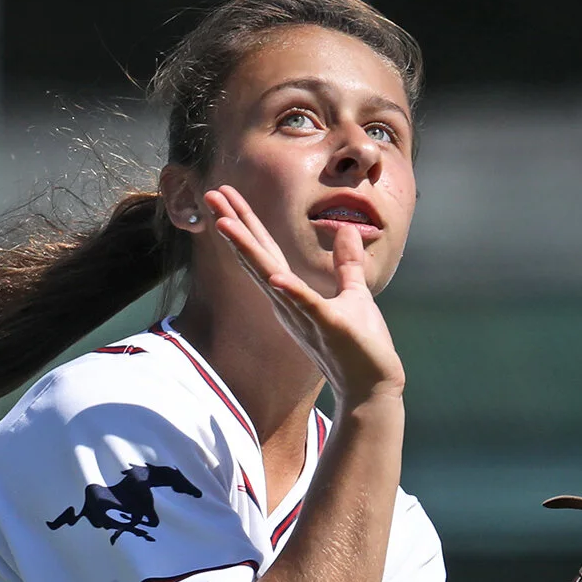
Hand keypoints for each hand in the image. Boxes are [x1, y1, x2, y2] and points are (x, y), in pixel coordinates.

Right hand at [206, 186, 405, 407]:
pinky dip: (291, 292)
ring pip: (270, 278)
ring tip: (224, 224)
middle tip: (210, 194)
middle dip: (234, 225)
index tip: (224, 194)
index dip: (245, 222)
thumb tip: (347, 228)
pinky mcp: (328, 328)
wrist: (371, 387)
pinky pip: (306, 306)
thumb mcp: (354, 294)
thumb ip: (346, 263)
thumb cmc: (361, 346)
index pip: (266, 251)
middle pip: (257, 258)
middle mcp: (289, 305)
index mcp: (293, 294)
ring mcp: (304, 317)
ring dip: (247, 252)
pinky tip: (275, 278)